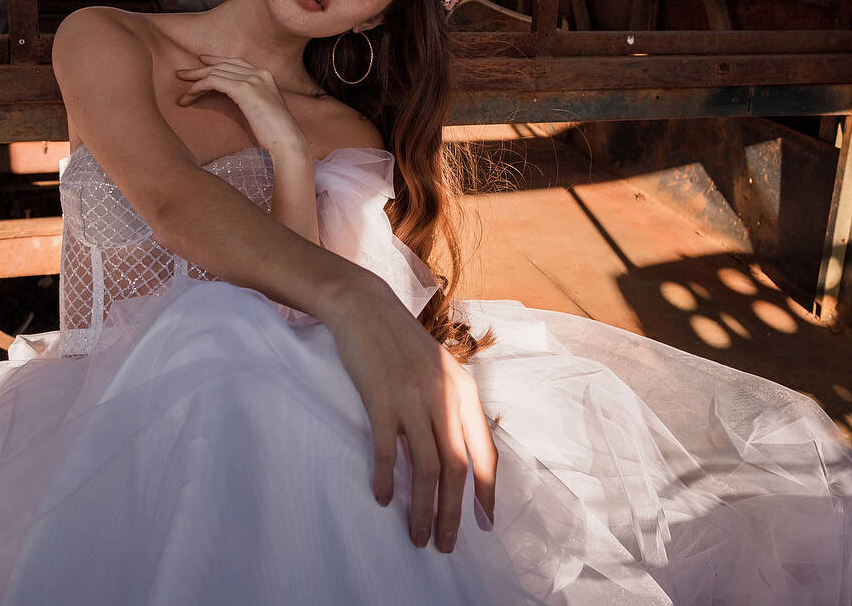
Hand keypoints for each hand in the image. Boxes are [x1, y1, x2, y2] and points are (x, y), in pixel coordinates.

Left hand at [174, 55, 307, 154]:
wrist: (286, 140)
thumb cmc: (275, 132)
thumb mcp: (262, 109)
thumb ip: (251, 98)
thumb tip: (233, 99)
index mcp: (266, 75)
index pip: (236, 62)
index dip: (216, 61)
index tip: (201, 61)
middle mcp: (259, 73)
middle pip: (222, 65)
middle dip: (199, 69)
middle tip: (181, 74)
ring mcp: (252, 79)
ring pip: (215, 73)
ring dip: (194, 82)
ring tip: (182, 93)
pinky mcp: (243, 89)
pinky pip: (213, 82)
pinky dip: (198, 88)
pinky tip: (189, 97)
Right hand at [321, 277, 497, 553]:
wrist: (365, 306)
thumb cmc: (401, 342)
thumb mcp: (439, 370)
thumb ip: (450, 406)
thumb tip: (458, 454)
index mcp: (464, 390)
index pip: (484, 452)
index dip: (486, 492)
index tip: (485, 523)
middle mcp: (444, 397)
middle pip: (457, 468)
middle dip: (453, 512)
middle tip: (446, 544)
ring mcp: (413, 398)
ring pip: (426, 468)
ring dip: (423, 508)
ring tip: (417, 535)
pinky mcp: (381, 399)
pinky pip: (387, 450)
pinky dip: (386, 478)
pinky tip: (382, 498)